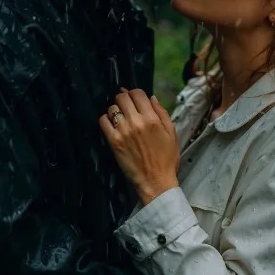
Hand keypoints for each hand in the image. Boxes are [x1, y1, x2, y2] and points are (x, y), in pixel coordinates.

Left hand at [99, 89, 179, 203]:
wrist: (156, 181)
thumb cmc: (167, 159)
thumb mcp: (172, 133)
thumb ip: (162, 113)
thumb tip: (152, 98)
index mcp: (152, 119)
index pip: (137, 93)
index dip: (136, 94)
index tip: (135, 99)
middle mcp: (136, 122)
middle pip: (122, 97)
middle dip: (124, 99)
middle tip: (127, 107)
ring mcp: (123, 131)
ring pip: (112, 108)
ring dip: (116, 110)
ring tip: (121, 118)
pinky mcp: (114, 142)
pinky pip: (103, 121)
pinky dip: (106, 120)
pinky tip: (113, 126)